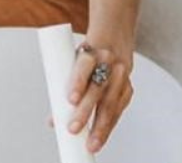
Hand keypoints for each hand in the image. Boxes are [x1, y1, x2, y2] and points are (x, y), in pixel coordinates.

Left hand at [66, 37, 134, 153]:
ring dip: (101, 126)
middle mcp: (109, 62)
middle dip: (85, 111)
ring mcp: (121, 75)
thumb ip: (64, 85)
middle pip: (97, 89)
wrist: (114, 38)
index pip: (84, 65)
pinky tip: (103, 136)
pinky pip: (119, 108)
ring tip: (92, 143)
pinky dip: (110, 124)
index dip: (78, 82)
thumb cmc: (88, 53)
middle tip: (73, 129)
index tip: (70, 100)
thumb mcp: (75, 60)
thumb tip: (53, 120)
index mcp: (92, 51)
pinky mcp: (128, 87)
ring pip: (111, 103)